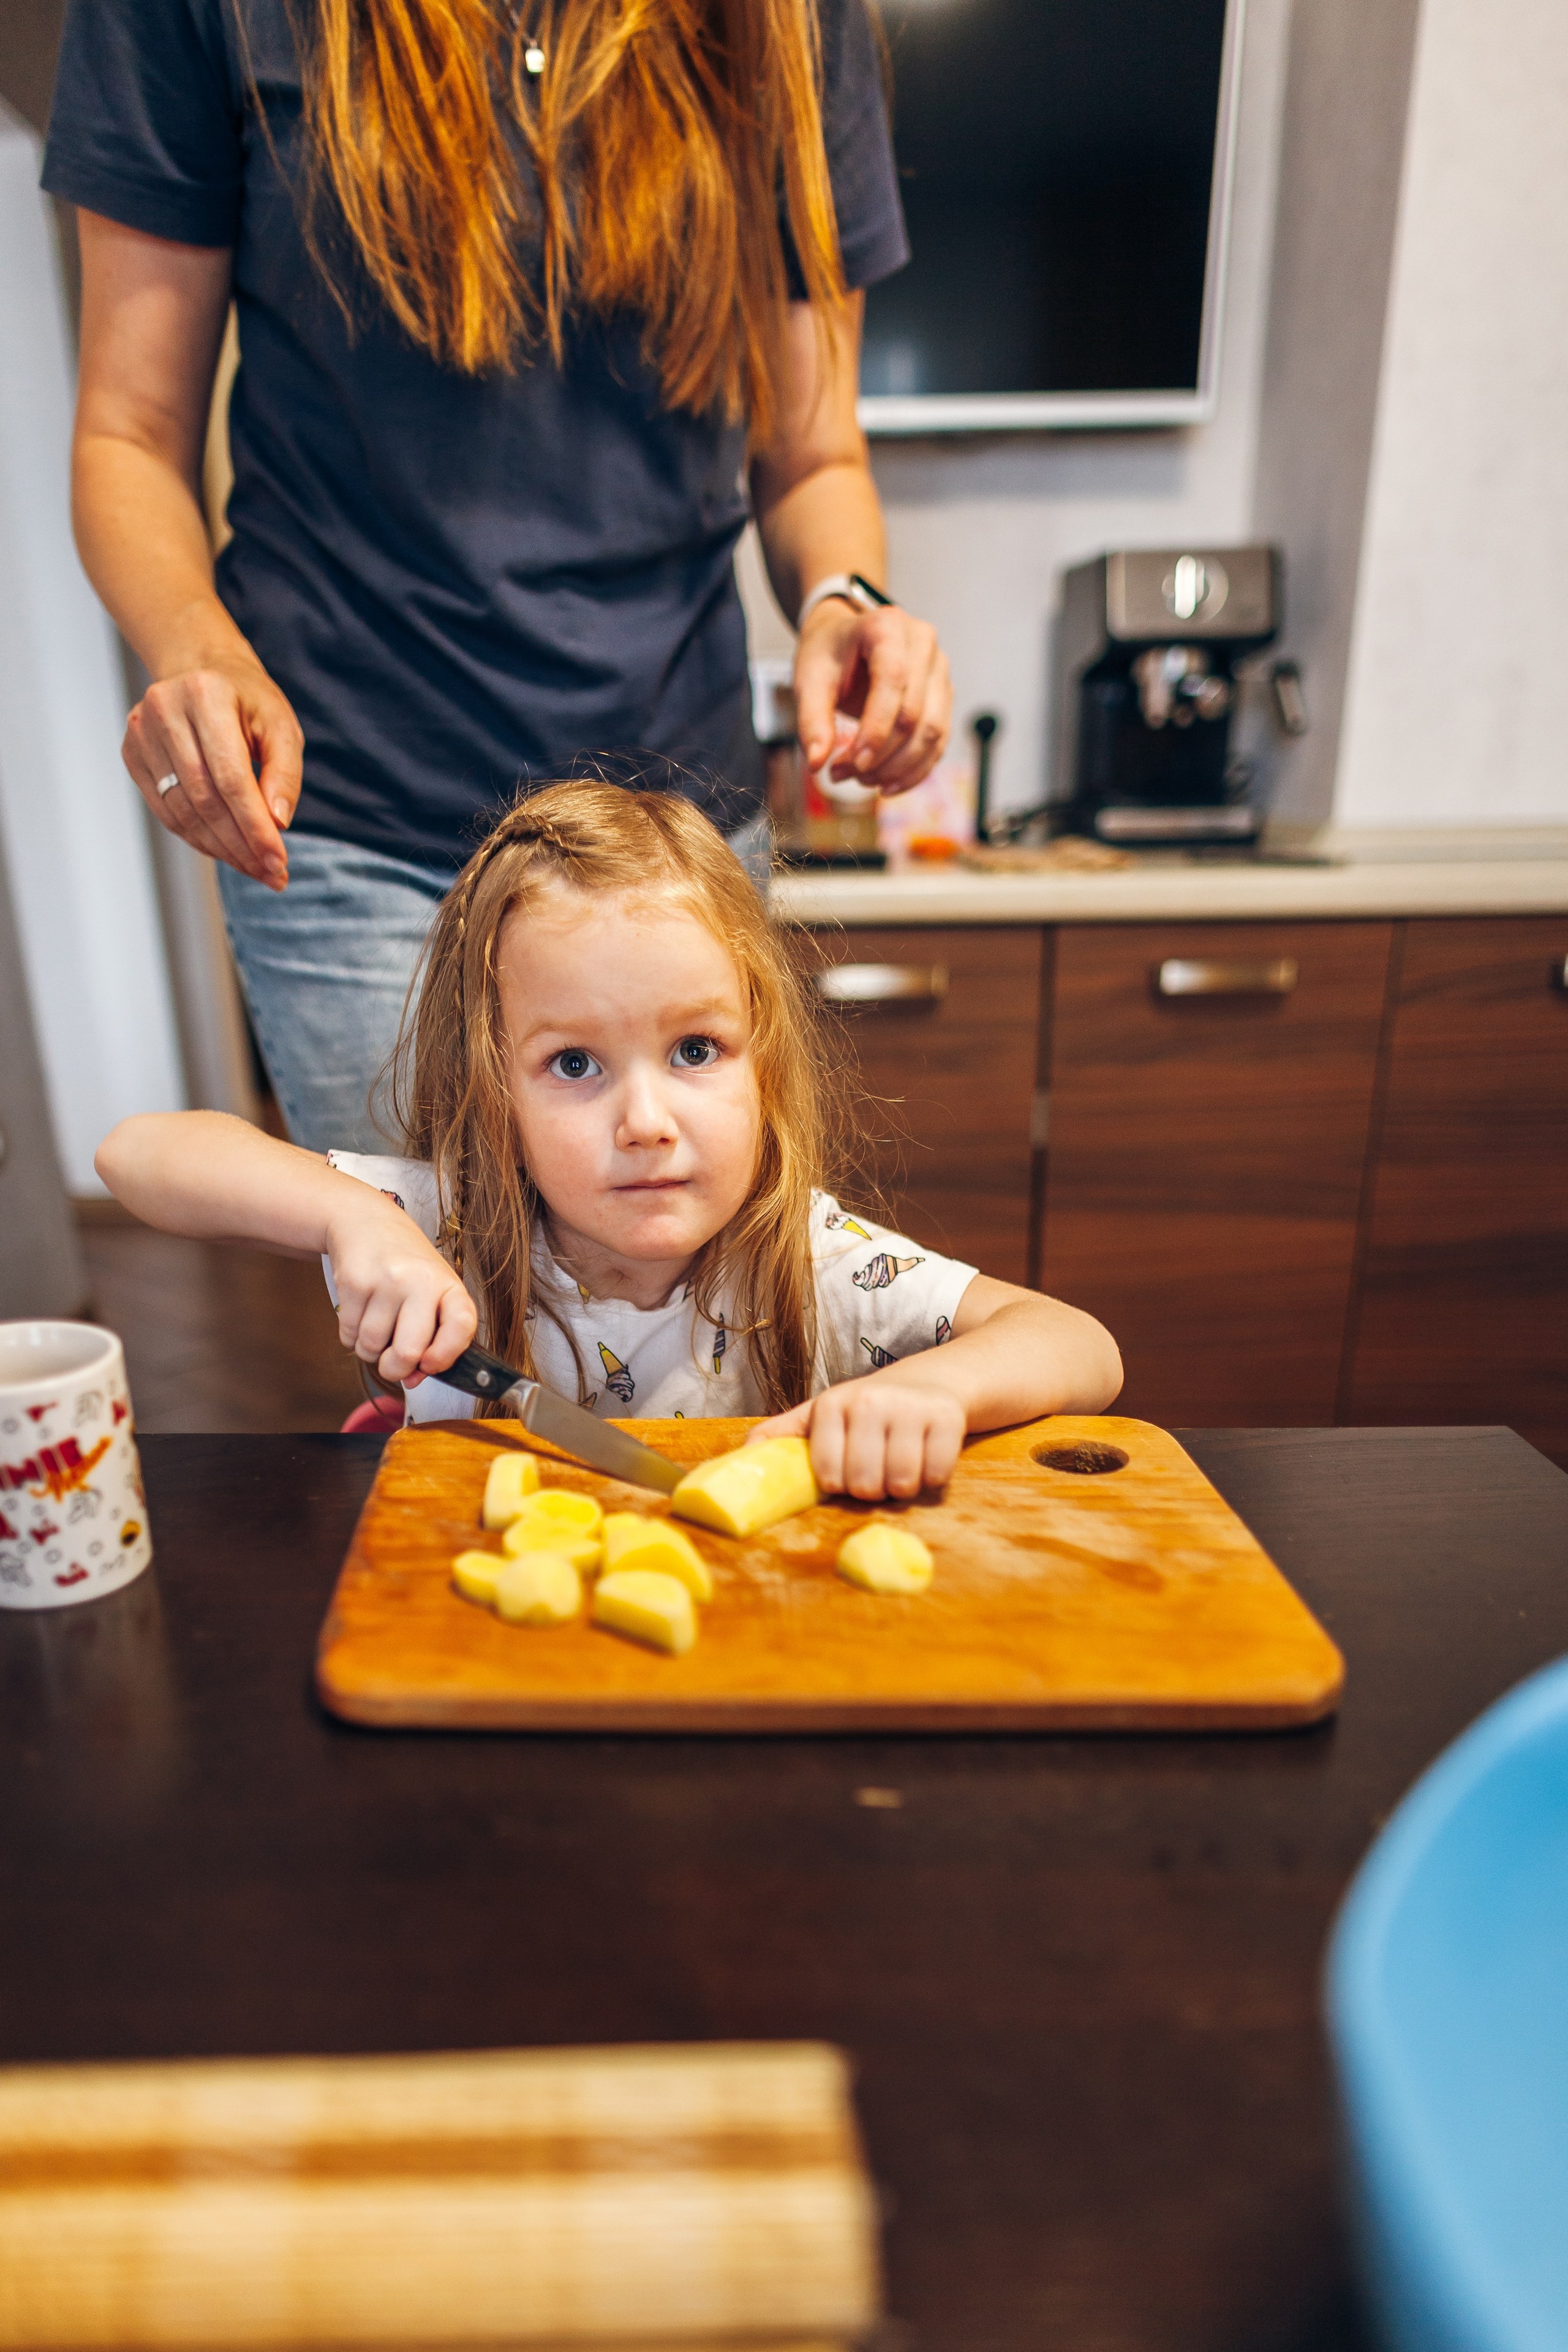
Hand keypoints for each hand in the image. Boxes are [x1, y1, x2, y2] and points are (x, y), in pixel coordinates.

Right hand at [123, 654, 303, 890]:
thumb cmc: (249, 702)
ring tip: (255, 868)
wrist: (202, 671)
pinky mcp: (132, 752)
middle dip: (241, 845)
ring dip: (222, 849)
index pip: (230, 778)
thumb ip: (285, 773)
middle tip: (272, 875)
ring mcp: (141, 732)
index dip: (254, 826)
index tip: (278, 862)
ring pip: (182, 811)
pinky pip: (166, 811)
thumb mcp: (281, 726)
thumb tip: (277, 823)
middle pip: (204, 799)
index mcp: (206, 695)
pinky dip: (198, 837)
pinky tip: (226, 851)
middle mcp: (165, 710)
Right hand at [325, 1201, 476, 1386]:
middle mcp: (420, 1282)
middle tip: (393, 1361)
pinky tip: (361, 1313)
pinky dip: (352, 1337)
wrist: (367, 1222)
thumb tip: (411, 1380)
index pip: (461, 1326)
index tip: (429, 1365)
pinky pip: (349, 1336)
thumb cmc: (407, 1268)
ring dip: (370, 1351)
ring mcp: (385, 1282)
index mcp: (449, 1286)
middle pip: (407, 1352)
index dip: (445, 1356)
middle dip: (396, 1369)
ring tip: (376, 1325)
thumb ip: (432, 1338)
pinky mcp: (353, 1283)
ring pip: (371, 1348)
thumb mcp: (433, 1294)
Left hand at [749, 1377, 965, 1499]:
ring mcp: (910, 1408)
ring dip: (902, 1487)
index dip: (838, 1485)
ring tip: (900, 1467)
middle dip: (871, 1489)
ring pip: (902, 1483)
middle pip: (865, 1483)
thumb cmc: (868, 1410)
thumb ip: (781, 1437)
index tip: (845, 1474)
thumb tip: (740, 1458)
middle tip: (877, 1473)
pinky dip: (932, 1479)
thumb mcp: (821, 1416)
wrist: (931, 1381)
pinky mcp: (948, 1418)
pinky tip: (926, 1459)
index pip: (828, 1475)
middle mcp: (870, 1402)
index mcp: (832, 1405)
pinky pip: (936, 1474)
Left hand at [793, 598, 950, 796]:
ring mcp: (938, 670)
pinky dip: (915, 770)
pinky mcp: (943, 695)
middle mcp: (922, 643)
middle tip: (843, 773)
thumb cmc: (828, 654)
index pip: (893, 681)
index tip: (855, 763)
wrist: (845, 641)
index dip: (876, 728)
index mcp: (887, 626)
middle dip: (881, 755)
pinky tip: (887, 784)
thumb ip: (811, 720)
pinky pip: (939, 741)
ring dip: (898, 768)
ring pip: (933, 731)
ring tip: (861, 780)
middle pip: (914, 713)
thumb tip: (817, 762)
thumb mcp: (809, 680)